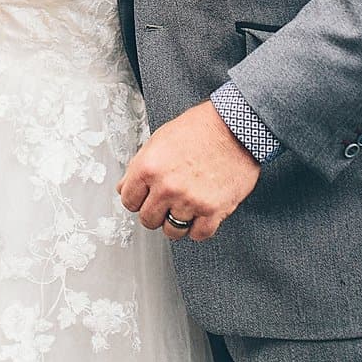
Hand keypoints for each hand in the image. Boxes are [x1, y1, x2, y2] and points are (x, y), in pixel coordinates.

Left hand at [118, 101, 259, 242]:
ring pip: (172, 230)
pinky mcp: (213, 210)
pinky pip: (198, 234)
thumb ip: (140, 166)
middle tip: (165, 203)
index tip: (144, 198)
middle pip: (148, 219)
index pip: (128, 200)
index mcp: (149, 168)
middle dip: (155, 212)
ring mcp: (190, 201)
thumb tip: (125, 187)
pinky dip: (198, 228)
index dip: (137, 199)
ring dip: (176, 222)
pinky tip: (200, 214)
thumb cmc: (200, 128)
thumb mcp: (160, 139)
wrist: (235, 126)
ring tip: (184, 207)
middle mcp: (167, 187)